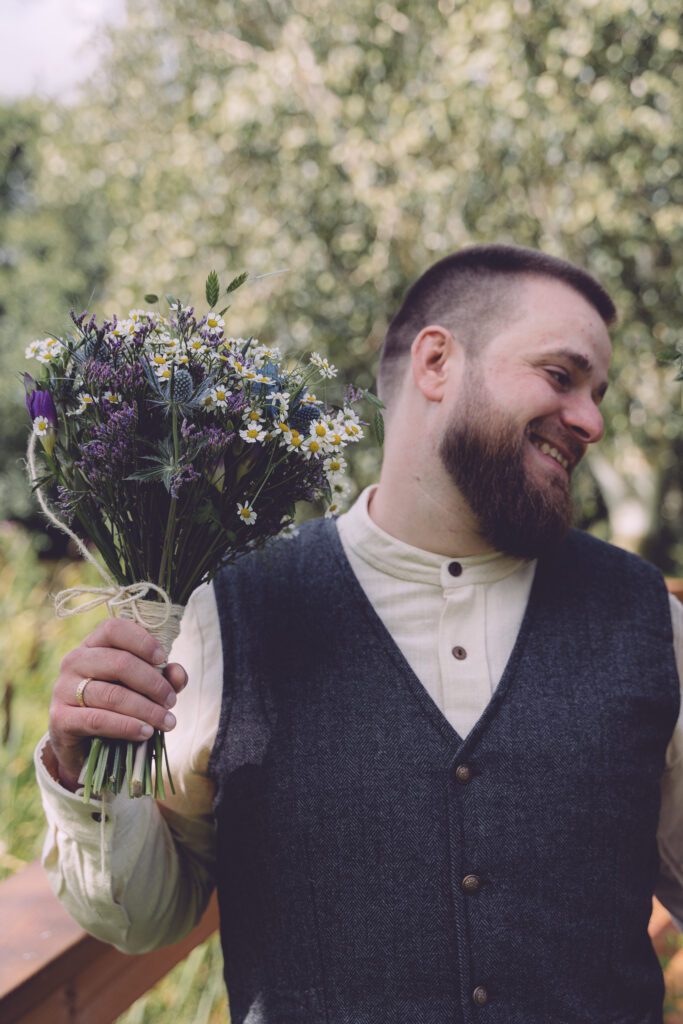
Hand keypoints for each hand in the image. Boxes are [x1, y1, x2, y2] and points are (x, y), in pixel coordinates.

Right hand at [48, 618, 187, 790]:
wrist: (83, 745)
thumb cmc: (117, 706)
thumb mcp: (143, 688)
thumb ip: (163, 677)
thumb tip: (178, 674)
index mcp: (93, 645)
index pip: (114, 628)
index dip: (142, 641)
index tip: (163, 659)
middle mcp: (75, 661)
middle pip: (119, 662)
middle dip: (152, 683)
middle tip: (171, 701)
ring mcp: (63, 689)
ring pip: (111, 694)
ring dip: (146, 709)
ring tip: (167, 721)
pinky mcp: (61, 718)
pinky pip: (98, 720)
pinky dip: (126, 726)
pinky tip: (146, 732)